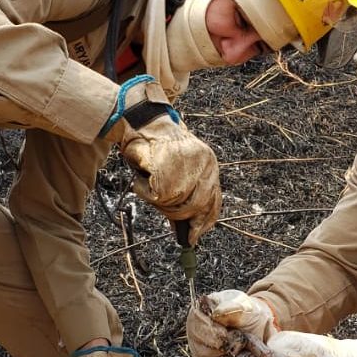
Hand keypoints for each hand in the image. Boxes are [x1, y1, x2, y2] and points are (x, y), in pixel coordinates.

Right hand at [119, 116, 220, 244]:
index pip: (213, 202)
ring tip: (150, 182)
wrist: (143, 121)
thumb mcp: (180, 171)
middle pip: (194, 207)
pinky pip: (156, 196)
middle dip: (177, 216)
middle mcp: (204, 165)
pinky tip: (143, 177)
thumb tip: (187, 229)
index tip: (194, 236)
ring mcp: (186, 167)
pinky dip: (145, 191)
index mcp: (210, 165)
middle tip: (163, 208)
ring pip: (173, 204)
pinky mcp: (167, 168)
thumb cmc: (158, 147)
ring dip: (158, 200)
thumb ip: (187, 195)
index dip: (203, 222)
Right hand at [185, 290, 277, 356]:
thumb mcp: (246, 305)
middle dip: (231, 349)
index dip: (220, 335)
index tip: (237, 334)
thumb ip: (234, 306)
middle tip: (246, 342)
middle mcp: (194, 337)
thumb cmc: (248, 314)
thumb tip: (217, 312)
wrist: (260, 330)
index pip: (199, 329)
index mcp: (198, 315)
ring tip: (249, 354)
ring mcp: (199, 356)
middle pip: (205, 351)